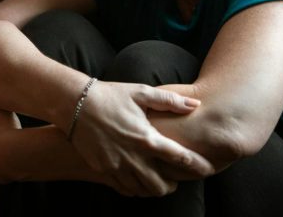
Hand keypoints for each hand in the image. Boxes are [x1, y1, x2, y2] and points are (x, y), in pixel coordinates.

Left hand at [0, 108, 21, 183]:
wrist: (15, 153)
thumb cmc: (9, 131)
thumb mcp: (4, 112)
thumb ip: (0, 104)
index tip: (3, 125)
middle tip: (10, 138)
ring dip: (1, 156)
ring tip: (13, 152)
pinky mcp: (1, 176)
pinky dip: (2, 173)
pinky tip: (9, 170)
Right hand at [68, 80, 213, 196]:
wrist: (74, 104)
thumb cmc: (110, 95)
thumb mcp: (141, 92)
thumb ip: (170, 101)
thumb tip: (195, 104)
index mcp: (146, 138)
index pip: (180, 159)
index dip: (198, 165)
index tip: (208, 168)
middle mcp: (133, 157)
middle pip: (162, 185)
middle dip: (173, 184)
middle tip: (177, 177)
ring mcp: (117, 166)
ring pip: (143, 191)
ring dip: (154, 187)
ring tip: (159, 179)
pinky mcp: (103, 170)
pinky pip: (124, 189)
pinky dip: (135, 188)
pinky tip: (138, 179)